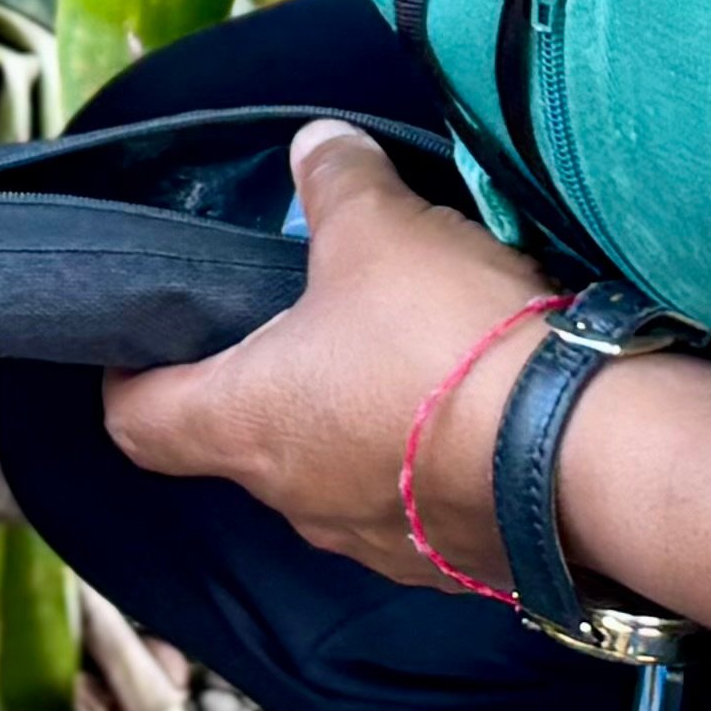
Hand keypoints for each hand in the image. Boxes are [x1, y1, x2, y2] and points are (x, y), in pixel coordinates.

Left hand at [100, 120, 557, 587]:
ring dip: (352, 423)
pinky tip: (473, 410)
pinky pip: (416, 506)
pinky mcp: (452, 563)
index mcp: (243, 424)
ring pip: (333, 476)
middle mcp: (293, 499)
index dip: (131, 377)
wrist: (580, 457)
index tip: (154, 338)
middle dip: (267, 383)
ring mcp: (375, 542)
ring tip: (403, 354)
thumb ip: (336, 182)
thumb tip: (316, 146)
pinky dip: (425, 462)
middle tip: (305, 318)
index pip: (134, 421)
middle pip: (243, 443)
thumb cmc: (444, 341)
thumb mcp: (381, 229)